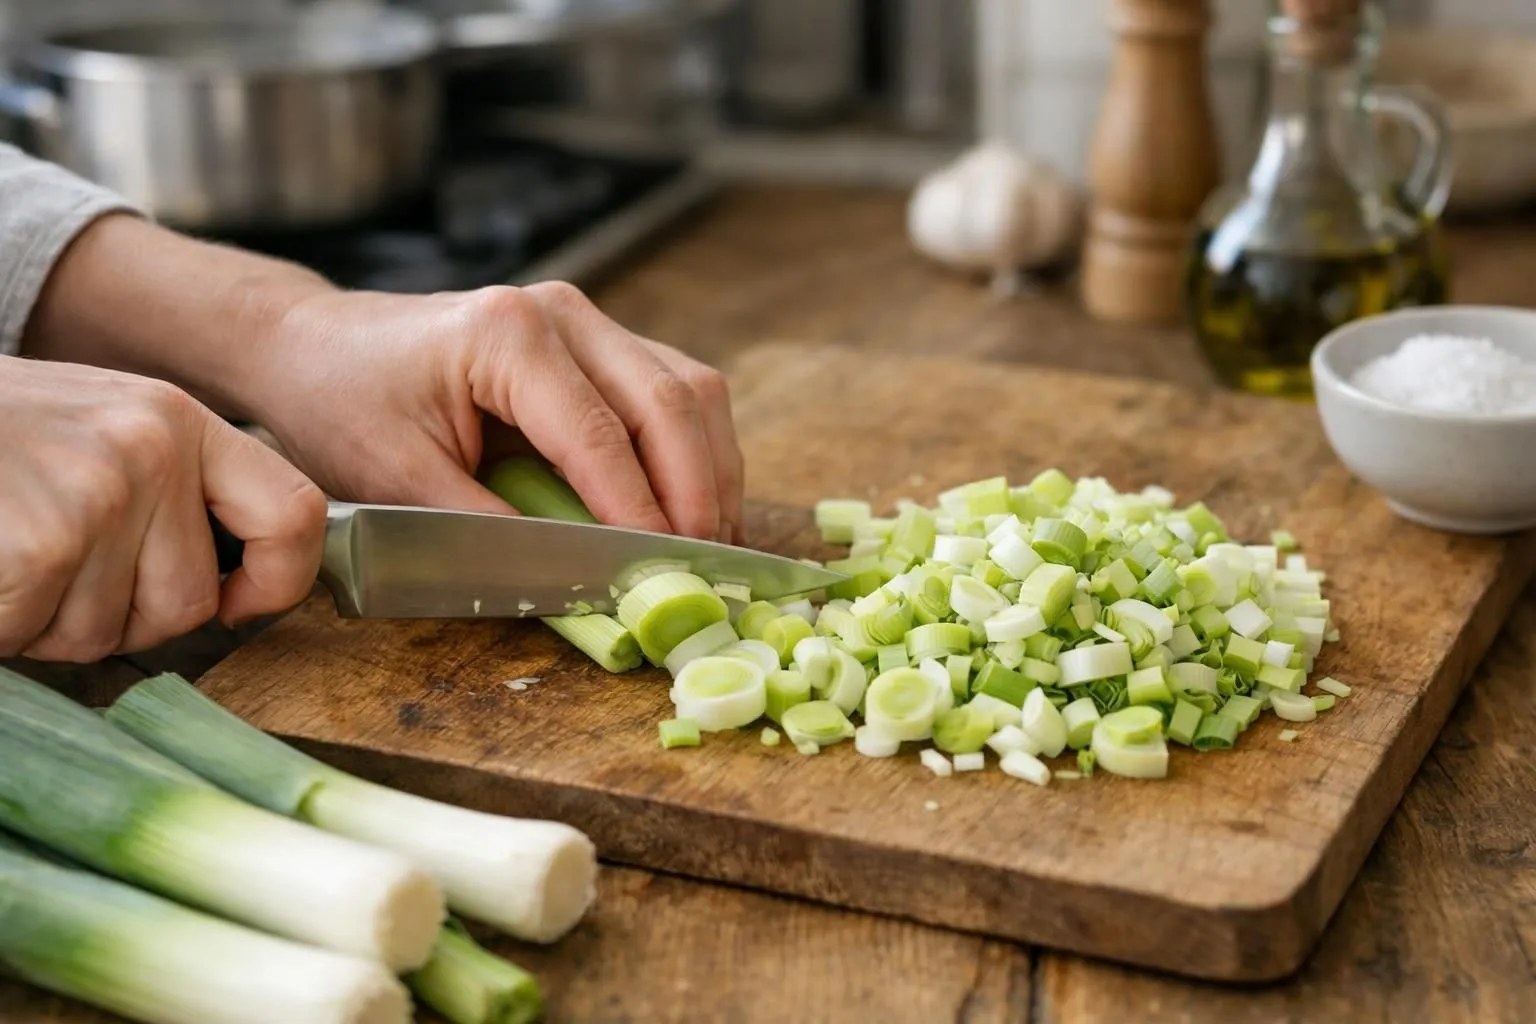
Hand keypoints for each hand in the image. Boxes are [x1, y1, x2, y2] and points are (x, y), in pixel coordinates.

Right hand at [0, 358, 324, 660]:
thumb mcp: (94, 431)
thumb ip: (166, 493)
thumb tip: (236, 589)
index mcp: (177, 420)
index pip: (294, 514)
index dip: (279, 582)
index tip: (238, 603)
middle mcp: (151, 449)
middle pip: (186, 605)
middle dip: (116, 617)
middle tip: (49, 567)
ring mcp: (98, 494)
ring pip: (107, 634)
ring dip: (48, 622)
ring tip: (8, 552)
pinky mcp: (43, 543)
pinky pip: (35, 633)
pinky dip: (0, 623)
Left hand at [19, 214, 743, 543]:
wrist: (316, 346)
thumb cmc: (343, 407)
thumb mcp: (400, 483)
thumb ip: (490, 532)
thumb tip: (580, 582)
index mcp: (506, 335)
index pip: (600, 435)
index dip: (640, 513)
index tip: (662, 577)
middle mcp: (562, 312)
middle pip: (671, 402)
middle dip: (699, 494)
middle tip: (708, 570)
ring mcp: (587, 320)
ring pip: (691, 391)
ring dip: (712, 473)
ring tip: (712, 548)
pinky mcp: (599, 342)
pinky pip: (675, 393)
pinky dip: (695, 455)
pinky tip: (692, 510)